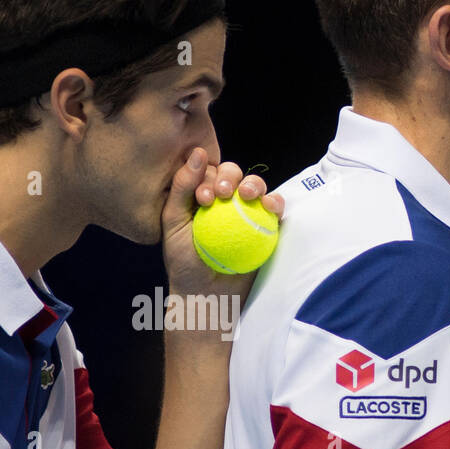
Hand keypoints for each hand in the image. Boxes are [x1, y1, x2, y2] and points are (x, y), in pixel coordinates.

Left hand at [161, 147, 284, 303]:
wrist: (206, 296)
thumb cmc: (184, 263)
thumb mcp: (173, 223)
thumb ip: (181, 188)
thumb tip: (197, 152)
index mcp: (202, 196)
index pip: (207, 173)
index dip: (207, 177)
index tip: (203, 199)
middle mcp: (225, 201)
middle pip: (233, 174)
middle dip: (230, 175)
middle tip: (222, 192)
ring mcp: (248, 213)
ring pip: (256, 186)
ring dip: (253, 184)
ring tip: (246, 195)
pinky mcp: (267, 227)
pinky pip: (275, 210)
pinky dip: (276, 203)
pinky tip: (269, 206)